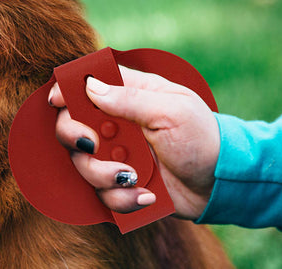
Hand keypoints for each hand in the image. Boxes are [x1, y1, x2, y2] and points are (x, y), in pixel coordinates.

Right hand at [48, 66, 219, 219]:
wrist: (223, 184)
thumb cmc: (203, 137)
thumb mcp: (172, 111)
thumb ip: (130, 99)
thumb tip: (90, 87)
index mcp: (128, 95)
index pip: (86, 84)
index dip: (66, 89)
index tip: (58, 101)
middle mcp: (115, 124)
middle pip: (71, 125)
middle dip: (75, 137)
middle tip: (93, 145)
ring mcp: (115, 155)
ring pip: (82, 163)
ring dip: (102, 174)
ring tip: (132, 177)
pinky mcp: (121, 184)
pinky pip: (103, 194)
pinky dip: (122, 197)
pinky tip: (147, 194)